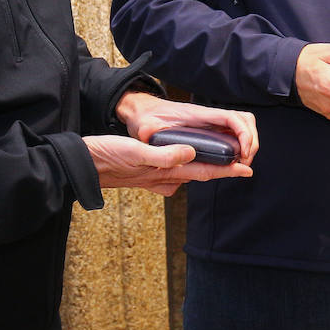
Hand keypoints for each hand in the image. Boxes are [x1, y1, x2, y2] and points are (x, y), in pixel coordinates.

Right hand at [84, 133, 250, 195]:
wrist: (82, 165)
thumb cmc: (107, 157)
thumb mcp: (136, 153)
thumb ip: (164, 155)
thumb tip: (191, 152)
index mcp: (166, 171)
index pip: (204, 171)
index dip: (227, 170)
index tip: (248, 169)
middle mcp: (164, 177)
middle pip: (200, 173)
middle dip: (221, 169)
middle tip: (242, 163)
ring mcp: (154, 177)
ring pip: (188, 172)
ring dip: (205, 166)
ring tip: (221, 159)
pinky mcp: (145, 173)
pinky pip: (173, 170)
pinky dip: (186, 164)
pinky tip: (185, 158)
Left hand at [114, 91, 257, 163]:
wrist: (143, 112)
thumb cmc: (145, 119)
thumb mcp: (144, 127)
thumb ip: (147, 132)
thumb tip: (150, 135)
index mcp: (197, 115)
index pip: (231, 118)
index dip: (244, 134)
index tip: (243, 153)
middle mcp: (208, 117)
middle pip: (244, 120)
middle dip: (251, 141)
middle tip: (244, 162)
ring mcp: (210, 123)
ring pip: (241, 126)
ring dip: (248, 143)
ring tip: (241, 163)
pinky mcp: (209, 130)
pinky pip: (233, 134)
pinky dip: (240, 145)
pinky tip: (233, 161)